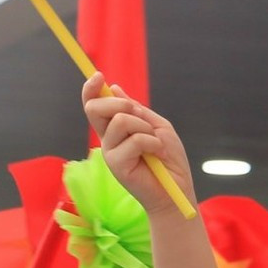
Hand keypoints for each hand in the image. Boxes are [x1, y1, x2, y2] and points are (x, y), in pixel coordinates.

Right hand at [83, 73, 198, 213]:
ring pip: (120, 121)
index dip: (90, 89)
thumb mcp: (157, 127)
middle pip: (95, 108)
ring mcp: (110, 152)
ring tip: (155, 144)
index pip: (93, 105)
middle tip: (140, 117)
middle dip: (120, 104)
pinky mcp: (116, 165)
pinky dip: (152, 143)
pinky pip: (134, 140)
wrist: (176, 191)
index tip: (99, 76)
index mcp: (114, 129)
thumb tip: (113, 88)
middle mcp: (107, 139)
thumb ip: (137, 110)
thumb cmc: (169, 160)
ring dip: (145, 128)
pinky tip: (157, 154)